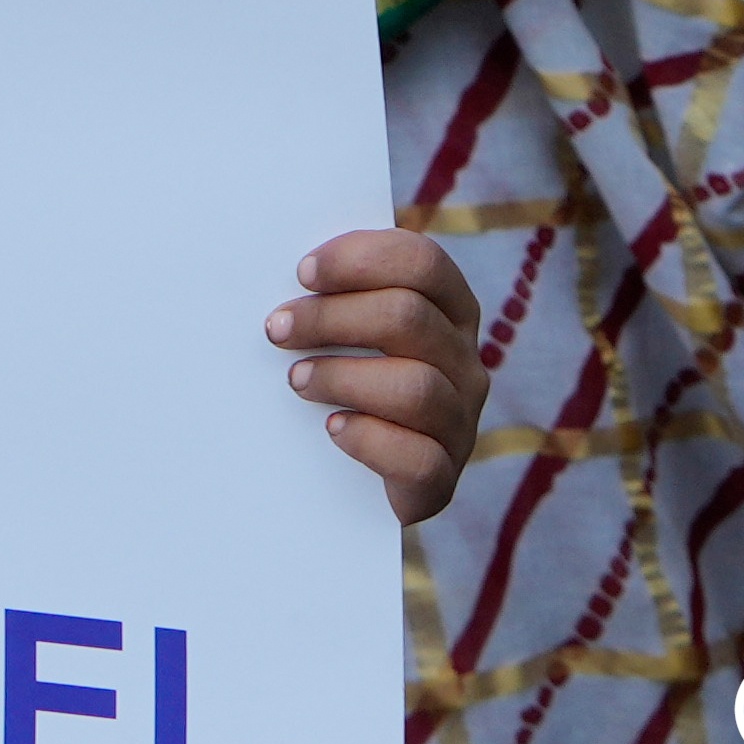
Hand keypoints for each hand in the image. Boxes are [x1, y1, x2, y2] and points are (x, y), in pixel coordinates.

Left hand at [271, 229, 475, 525]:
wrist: (355, 484)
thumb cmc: (347, 385)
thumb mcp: (353, 332)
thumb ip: (338, 294)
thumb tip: (282, 261)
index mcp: (451, 311)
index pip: (423, 263)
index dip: (362, 259)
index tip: (304, 272)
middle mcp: (465, 363)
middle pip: (410, 318)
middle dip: (332, 317)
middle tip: (278, 328)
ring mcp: (459, 423)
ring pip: (416, 386)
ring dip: (343, 377)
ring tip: (297, 380)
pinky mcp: (442, 479)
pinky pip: (418, 458)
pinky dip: (369, 439)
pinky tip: (333, 428)